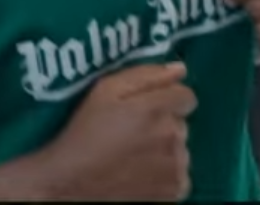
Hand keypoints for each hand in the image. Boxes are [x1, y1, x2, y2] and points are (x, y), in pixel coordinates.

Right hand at [33, 62, 196, 201]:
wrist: (73, 182)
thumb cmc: (85, 132)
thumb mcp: (104, 91)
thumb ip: (145, 75)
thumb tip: (180, 69)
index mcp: (156, 108)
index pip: (185, 95)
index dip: (165, 99)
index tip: (145, 109)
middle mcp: (174, 135)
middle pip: (180, 122)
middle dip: (162, 124)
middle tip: (132, 133)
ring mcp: (177, 165)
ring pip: (180, 149)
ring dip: (165, 149)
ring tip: (134, 155)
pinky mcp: (177, 190)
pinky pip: (180, 174)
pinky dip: (165, 173)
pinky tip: (141, 174)